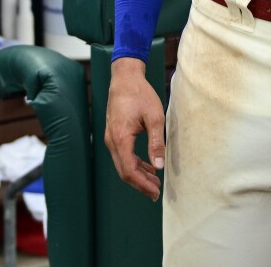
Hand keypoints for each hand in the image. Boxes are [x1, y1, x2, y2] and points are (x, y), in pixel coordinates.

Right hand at [105, 59, 164, 199]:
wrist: (124, 78)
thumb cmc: (140, 94)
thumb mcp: (154, 117)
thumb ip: (156, 143)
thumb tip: (159, 166)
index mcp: (120, 138)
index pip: (129, 170)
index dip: (142, 184)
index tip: (156, 192)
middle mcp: (112, 141)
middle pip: (123, 171)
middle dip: (140, 184)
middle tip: (156, 192)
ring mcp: (111, 138)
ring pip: (122, 164)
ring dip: (137, 175)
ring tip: (155, 182)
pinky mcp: (114, 134)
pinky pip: (122, 155)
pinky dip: (134, 164)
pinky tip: (147, 166)